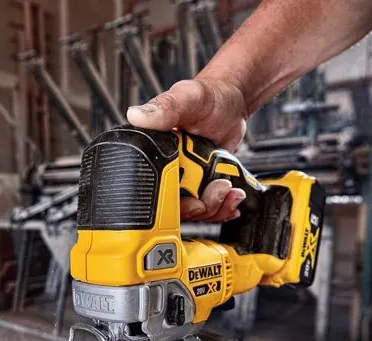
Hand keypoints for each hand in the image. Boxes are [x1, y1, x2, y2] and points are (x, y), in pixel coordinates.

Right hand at [127, 77, 246, 221]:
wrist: (234, 104)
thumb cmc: (210, 97)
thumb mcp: (188, 98)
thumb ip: (166, 108)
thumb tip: (137, 116)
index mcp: (153, 152)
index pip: (152, 191)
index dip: (171, 204)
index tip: (192, 199)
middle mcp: (166, 169)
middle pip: (175, 207)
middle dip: (200, 206)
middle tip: (217, 188)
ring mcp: (185, 179)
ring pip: (193, 212)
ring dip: (215, 207)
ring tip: (228, 188)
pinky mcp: (200, 185)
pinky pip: (207, 208)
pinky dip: (222, 207)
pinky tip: (231, 196)